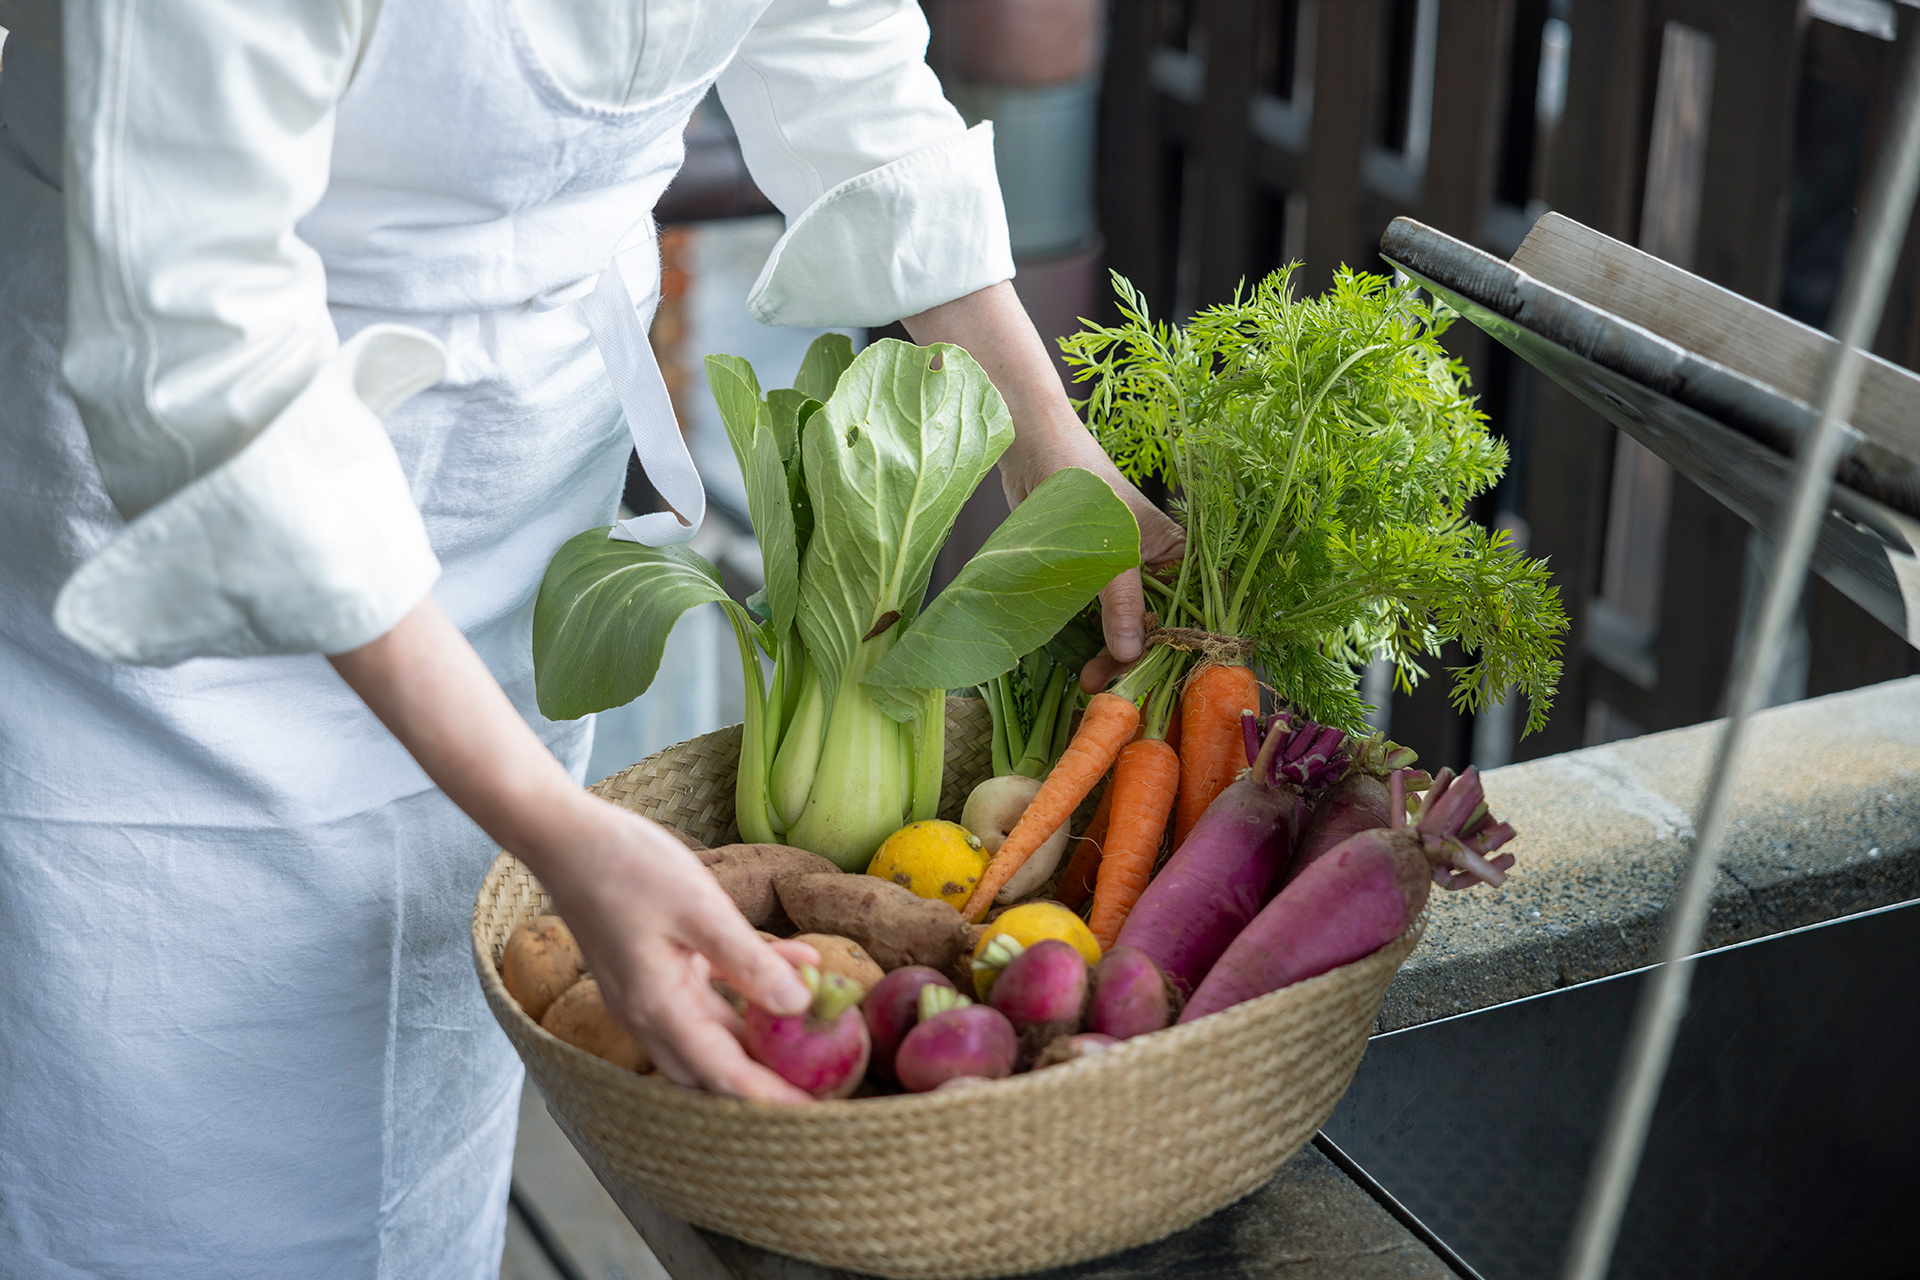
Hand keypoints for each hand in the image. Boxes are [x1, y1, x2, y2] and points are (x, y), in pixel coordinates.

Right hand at [536, 798, 821, 1103]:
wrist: (565, 837)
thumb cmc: (626, 867)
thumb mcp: (701, 910)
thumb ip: (751, 961)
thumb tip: (798, 1005)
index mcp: (659, 1009)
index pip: (724, 1076)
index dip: (773, 1099)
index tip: (819, 1114)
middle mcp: (649, 1015)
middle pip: (715, 1071)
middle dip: (766, 1085)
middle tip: (823, 1087)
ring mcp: (648, 995)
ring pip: (713, 1036)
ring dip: (759, 1040)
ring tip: (814, 1041)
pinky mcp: (653, 971)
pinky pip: (707, 996)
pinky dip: (747, 991)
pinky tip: (794, 967)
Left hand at [1000, 426, 1185, 690]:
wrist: (1032, 448)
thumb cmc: (1084, 483)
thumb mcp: (1111, 548)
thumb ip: (1122, 601)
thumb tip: (1131, 653)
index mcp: (1178, 553)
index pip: (1191, 613)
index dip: (1178, 651)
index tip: (1159, 685)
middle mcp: (1156, 566)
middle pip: (1157, 627)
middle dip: (1136, 661)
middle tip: (1108, 689)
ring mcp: (1122, 573)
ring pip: (1125, 626)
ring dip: (1111, 656)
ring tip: (1090, 682)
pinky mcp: (1089, 576)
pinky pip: (1097, 617)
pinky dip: (1091, 640)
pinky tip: (1081, 662)